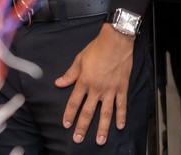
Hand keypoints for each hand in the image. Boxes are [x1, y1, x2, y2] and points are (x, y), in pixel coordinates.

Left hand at [54, 24, 134, 144]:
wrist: (116, 41)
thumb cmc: (97, 48)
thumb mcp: (79, 59)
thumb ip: (70, 74)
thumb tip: (59, 83)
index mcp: (84, 81)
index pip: (74, 102)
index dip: (69, 114)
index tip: (66, 124)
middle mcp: (97, 88)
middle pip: (88, 111)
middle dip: (82, 126)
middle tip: (78, 139)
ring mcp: (110, 89)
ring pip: (106, 112)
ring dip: (102, 128)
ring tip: (100, 140)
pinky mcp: (122, 87)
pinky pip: (121, 105)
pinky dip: (121, 116)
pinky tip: (120, 126)